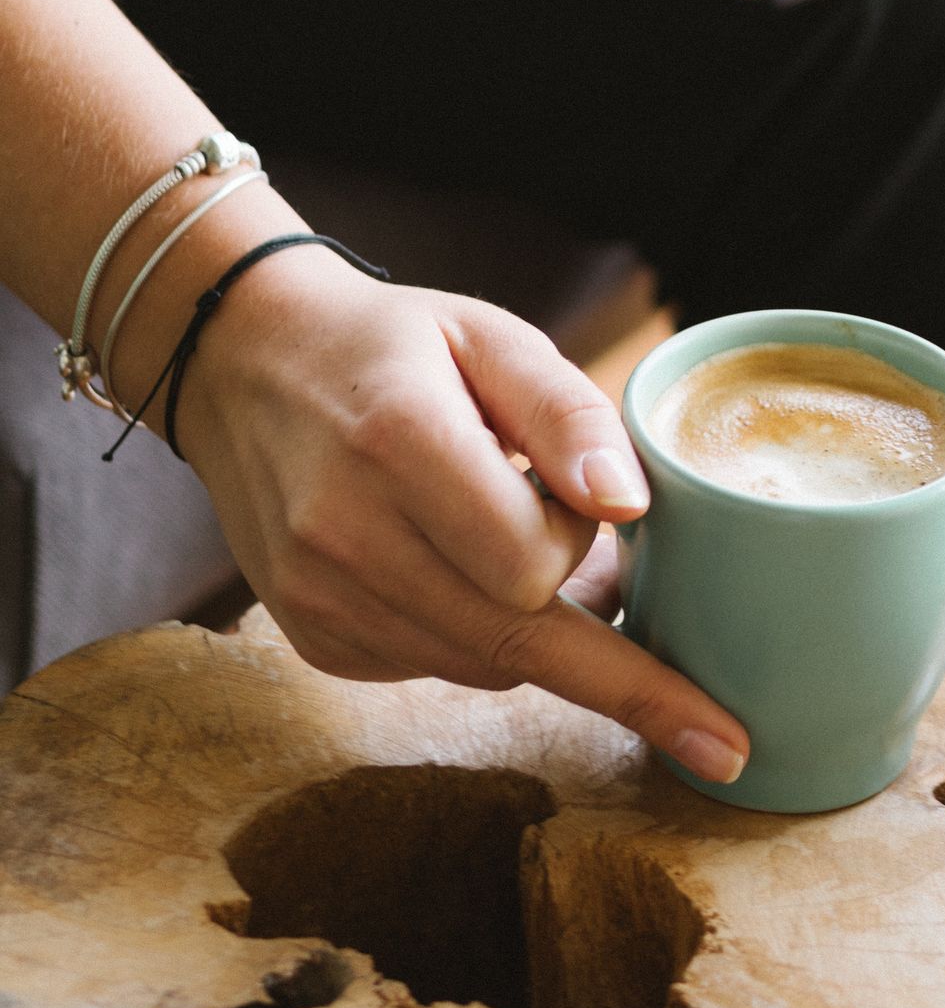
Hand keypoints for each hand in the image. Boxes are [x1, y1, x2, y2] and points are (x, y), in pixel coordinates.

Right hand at [173, 243, 748, 783]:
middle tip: (634, 599)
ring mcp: (317, 598)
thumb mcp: (490, 338)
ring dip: (529, 625)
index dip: (582, 540)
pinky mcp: (311, 638)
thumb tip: (629, 504)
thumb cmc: (390, 345)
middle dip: (591, 625)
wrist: (247, 363)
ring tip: (525, 544)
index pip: (532, 565)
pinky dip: (472, 634)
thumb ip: (567, 413)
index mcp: (399, 443)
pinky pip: (432, 670)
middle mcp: (345, 535)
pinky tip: (459, 567)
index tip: (591, 501)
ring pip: (480, 668)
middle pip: (515, 640)